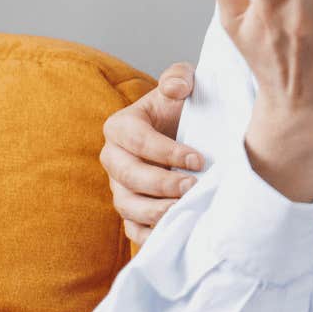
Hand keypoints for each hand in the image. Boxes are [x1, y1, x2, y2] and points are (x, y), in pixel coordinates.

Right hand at [101, 62, 201, 246]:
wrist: (191, 134)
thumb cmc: (184, 109)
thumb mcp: (185, 84)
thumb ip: (180, 76)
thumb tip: (176, 88)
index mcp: (121, 126)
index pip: (136, 140)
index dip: (166, 151)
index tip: (198, 159)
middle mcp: (114, 158)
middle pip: (127, 175)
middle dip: (160, 183)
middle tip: (192, 186)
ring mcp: (120, 187)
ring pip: (127, 205)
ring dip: (155, 211)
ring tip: (184, 210)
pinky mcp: (132, 210)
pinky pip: (132, 229)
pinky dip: (150, 234)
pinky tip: (175, 230)